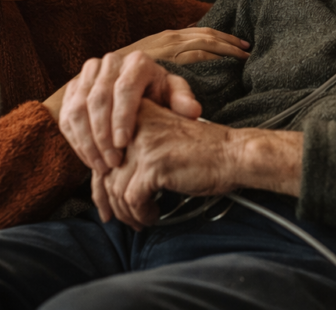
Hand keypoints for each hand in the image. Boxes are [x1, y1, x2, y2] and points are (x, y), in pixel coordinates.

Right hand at [59, 51, 200, 173]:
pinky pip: (66, 116)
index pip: (124, 89)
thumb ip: (183, 101)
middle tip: (113, 163)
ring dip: (87, 141)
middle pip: (97, 99)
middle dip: (102, 135)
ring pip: (77, 108)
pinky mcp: (72, 89)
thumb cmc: (160, 95)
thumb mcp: (175, 96)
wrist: (140, 91)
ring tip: (101, 167)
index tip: (123, 145)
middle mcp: (109, 62)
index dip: (121, 118)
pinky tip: (90, 159)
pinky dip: (76, 141)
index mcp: (137, 62)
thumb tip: (192, 111)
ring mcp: (87, 74)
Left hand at [93, 100, 234, 228]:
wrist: (234, 154)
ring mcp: (144, 145)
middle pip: (106, 172)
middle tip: (118, 218)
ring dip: (126, 212)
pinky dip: (141, 213)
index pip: (104, 152)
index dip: (101, 182)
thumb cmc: (204, 152)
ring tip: (140, 220)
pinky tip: (152, 216)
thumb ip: (136, 152)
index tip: (107, 202)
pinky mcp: (154, 165)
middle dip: (110, 202)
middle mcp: (137, 126)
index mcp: (138, 116)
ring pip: (117, 189)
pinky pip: (133, 199)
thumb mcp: (163, 141)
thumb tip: (106, 184)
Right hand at [118, 27, 250, 65]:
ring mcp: (169, 49)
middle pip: (209, 37)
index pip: (205, 32)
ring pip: (206, 45)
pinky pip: (195, 58)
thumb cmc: (128, 70)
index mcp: (171, 36)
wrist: (105, 75)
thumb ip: (173, 54)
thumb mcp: (153, 56)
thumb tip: (194, 56)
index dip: (226, 38)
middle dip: (231, 43)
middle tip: (249, 51)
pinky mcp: (166, 60)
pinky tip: (225, 66)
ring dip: (227, 51)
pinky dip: (213, 60)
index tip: (243, 45)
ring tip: (243, 60)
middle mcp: (172, 38)